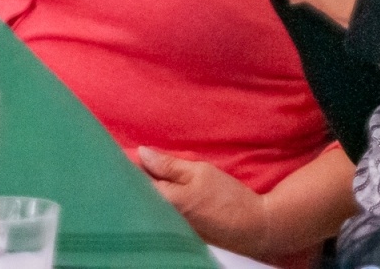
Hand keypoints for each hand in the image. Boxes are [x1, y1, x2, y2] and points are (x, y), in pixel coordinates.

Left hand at [138, 147, 269, 256]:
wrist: (251, 228)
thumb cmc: (227, 198)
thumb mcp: (200, 172)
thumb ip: (169, 164)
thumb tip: (142, 153)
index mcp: (163, 199)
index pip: (135, 178)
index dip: (130, 162)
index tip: (128, 149)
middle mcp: (160, 216)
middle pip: (139, 192)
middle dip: (138, 174)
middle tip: (143, 156)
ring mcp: (169, 226)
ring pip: (150, 200)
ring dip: (149, 185)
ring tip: (155, 169)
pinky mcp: (178, 230)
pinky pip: (160, 209)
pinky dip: (159, 196)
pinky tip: (166, 187)